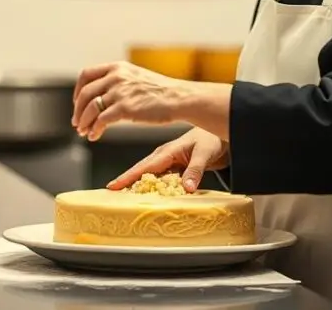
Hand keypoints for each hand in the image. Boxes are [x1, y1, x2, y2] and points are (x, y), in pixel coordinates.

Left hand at [72, 61, 193, 140]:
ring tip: (83, 131)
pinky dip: (94, 130)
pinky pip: (101, 121)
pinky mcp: (125, 108)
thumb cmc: (161, 92)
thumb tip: (102, 95)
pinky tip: (94, 136)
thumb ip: (119, 81)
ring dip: (83, 122)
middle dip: (77, 110)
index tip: (77, 102)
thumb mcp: (136, 77)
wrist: (179, 98)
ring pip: (90, 108)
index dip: (77, 90)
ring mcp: (120, 92)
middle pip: (85, 93)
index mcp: (118, 67)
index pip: (86, 74)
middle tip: (76, 122)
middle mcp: (116, 77)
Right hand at [107, 128, 229, 192]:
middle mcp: (165, 156)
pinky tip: (147, 196)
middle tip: (110, 194)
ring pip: (149, 176)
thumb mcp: (205, 154)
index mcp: (168, 151)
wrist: (222, 135)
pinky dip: (153, 187)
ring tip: (123, 197)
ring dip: (137, 185)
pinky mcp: (174, 168)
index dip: (128, 177)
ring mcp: (169, 162)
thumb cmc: (212, 139)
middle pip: (141, 171)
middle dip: (125, 181)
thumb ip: (195, 171)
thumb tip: (186, 188)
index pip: (144, 166)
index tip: (113, 186)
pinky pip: (160, 180)